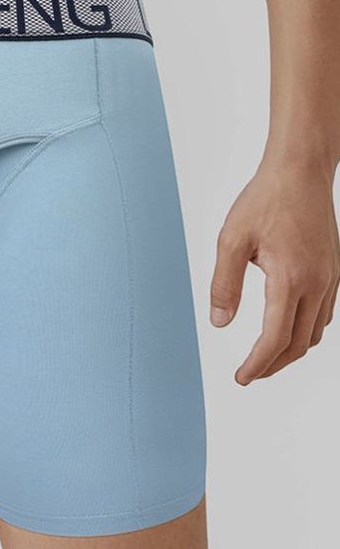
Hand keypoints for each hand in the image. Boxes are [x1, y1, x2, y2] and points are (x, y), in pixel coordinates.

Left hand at [210, 160, 339, 384]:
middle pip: (298, 344)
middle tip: (248, 374)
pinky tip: (286, 330)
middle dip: (272, 365)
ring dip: (290, 352)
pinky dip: (305, 332)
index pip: (275, 338)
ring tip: (264, 358)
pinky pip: (323, 315)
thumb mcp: (231, 240)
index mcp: (290, 278)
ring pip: (314, 333)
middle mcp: (316, 283)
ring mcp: (329, 279)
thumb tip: (220, 321)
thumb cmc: (266, 199)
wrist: (300, 171)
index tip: (241, 377)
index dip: (257, 364)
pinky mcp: (333, 272)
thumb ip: (225, 284)